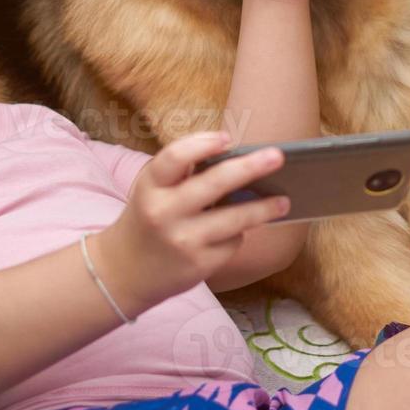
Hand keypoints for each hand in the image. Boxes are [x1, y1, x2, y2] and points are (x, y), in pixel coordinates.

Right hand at [91, 131, 290, 315]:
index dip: (202, 144)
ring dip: (263, 208)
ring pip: (235, 220)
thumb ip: (184, 175)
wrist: (125, 271)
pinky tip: (236, 231)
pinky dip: (238, 234)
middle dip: (250, 167)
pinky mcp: (198, 265)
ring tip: (284, 201)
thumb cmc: (148, 219)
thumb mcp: (152, 191)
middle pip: (214, 184)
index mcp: (150, 186)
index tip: (227, 138)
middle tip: (277, 156)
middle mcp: (164, 212)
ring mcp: (182, 241)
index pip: (174, 157)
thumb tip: (239, 160)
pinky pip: (231, 243)